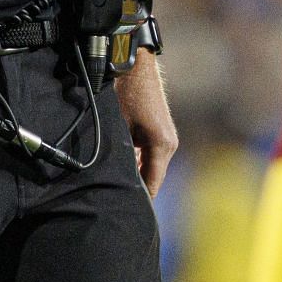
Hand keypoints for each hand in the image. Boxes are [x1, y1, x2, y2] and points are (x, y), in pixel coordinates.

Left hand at [114, 48, 178, 195]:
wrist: (134, 66)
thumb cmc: (125, 94)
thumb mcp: (120, 129)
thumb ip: (124, 159)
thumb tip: (117, 184)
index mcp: (162, 146)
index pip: (151, 187)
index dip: (137, 202)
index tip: (123, 214)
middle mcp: (169, 145)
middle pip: (151, 179)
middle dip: (134, 189)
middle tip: (113, 202)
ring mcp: (167, 139)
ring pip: (150, 168)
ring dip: (134, 174)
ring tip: (113, 184)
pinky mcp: (161, 133)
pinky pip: (150, 156)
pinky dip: (137, 162)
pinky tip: (119, 162)